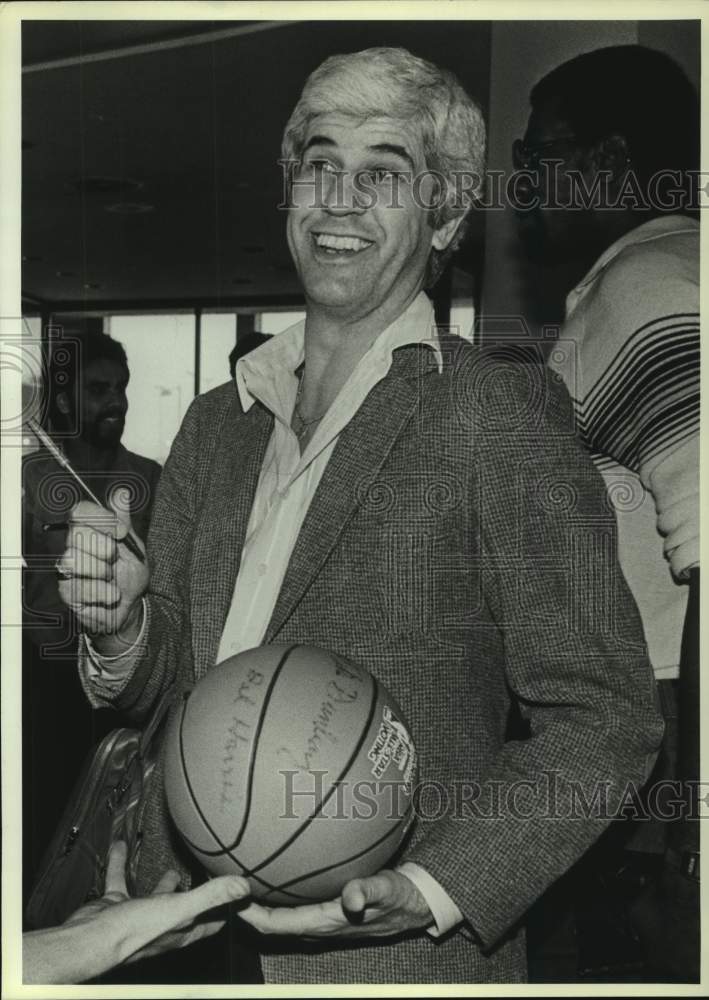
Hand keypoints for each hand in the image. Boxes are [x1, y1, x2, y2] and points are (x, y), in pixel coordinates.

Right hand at [23, 841, 250, 984]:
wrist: (90, 939)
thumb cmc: (136, 930)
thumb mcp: (180, 907)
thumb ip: (211, 894)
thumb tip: (244, 885)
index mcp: (181, 929)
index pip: (211, 922)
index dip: (225, 911)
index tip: (236, 898)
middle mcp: (161, 925)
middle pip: (184, 910)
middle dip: (196, 896)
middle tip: (207, 878)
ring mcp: (138, 916)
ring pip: (154, 897)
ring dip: (163, 882)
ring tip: (173, 865)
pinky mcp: (116, 907)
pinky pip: (120, 880)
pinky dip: (121, 862)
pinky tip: (120, 845)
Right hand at [56, 493, 148, 643]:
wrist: (132, 604)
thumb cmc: (130, 573)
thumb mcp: (133, 545)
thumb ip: (124, 521)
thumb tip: (122, 493)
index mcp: (89, 530)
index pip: (79, 511)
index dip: (100, 518)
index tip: (121, 532)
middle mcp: (73, 546)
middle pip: (75, 534)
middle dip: (104, 548)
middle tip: (116, 559)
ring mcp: (67, 569)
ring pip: (73, 560)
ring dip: (101, 571)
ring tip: (113, 578)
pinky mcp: (66, 592)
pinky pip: (77, 588)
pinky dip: (102, 592)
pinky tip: (111, 594)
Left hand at [237, 869, 432, 940]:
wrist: (414, 905)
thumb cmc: (400, 896)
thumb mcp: (388, 889)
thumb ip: (369, 890)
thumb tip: (352, 896)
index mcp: (326, 923)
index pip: (276, 925)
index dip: (249, 915)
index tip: (230, 895)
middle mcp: (317, 925)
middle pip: (270, 922)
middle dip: (246, 907)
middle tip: (225, 880)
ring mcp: (320, 920)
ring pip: (280, 915)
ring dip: (259, 901)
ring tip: (241, 875)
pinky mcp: (326, 910)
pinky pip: (293, 905)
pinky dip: (277, 892)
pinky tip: (272, 870)